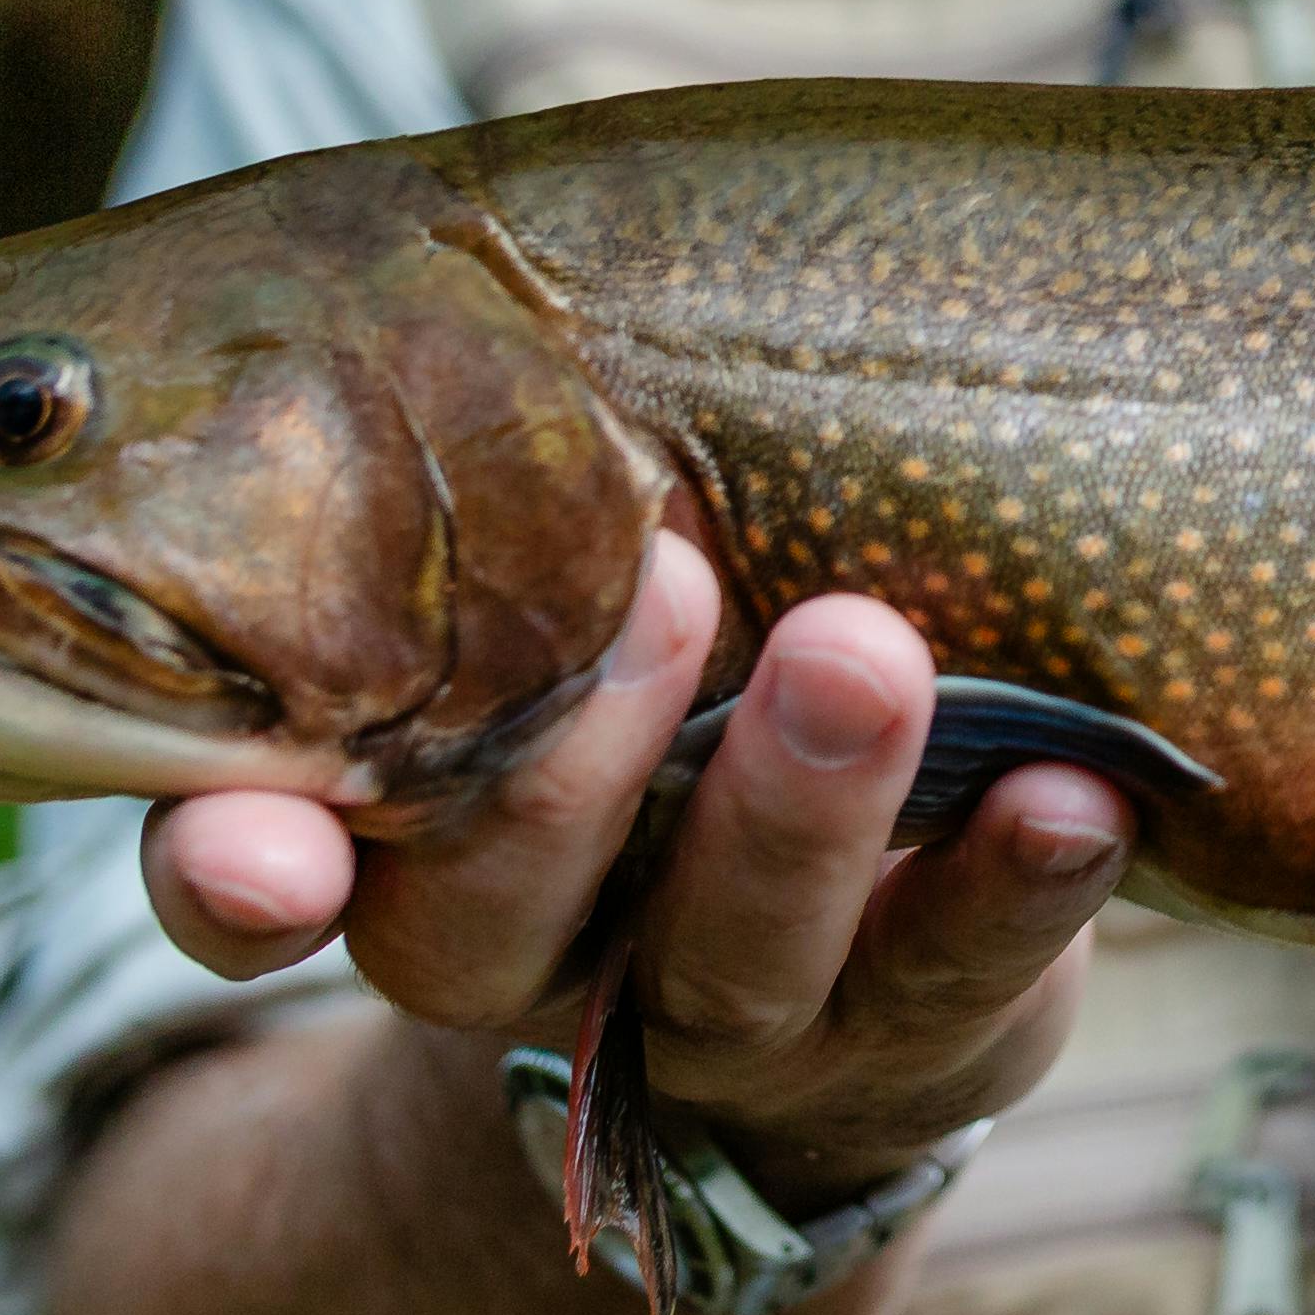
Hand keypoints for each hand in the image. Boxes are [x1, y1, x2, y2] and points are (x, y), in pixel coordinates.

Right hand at [138, 524, 1126, 1197]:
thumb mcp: (549, 631)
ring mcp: (727, 1017)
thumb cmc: (658, 728)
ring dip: (801, 808)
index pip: (261, 883)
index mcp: (405, 849)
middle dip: (569, 767)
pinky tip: (1076, 797)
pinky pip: (960, 978)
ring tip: (872, 652)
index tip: (258, 846)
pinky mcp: (915, 1034)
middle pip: (495, 913)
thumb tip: (482, 281)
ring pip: (734, 953)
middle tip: (667, 583)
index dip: (238, 877)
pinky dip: (1016, 887)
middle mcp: (542, 955)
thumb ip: (493, 520)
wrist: (836, 1015)